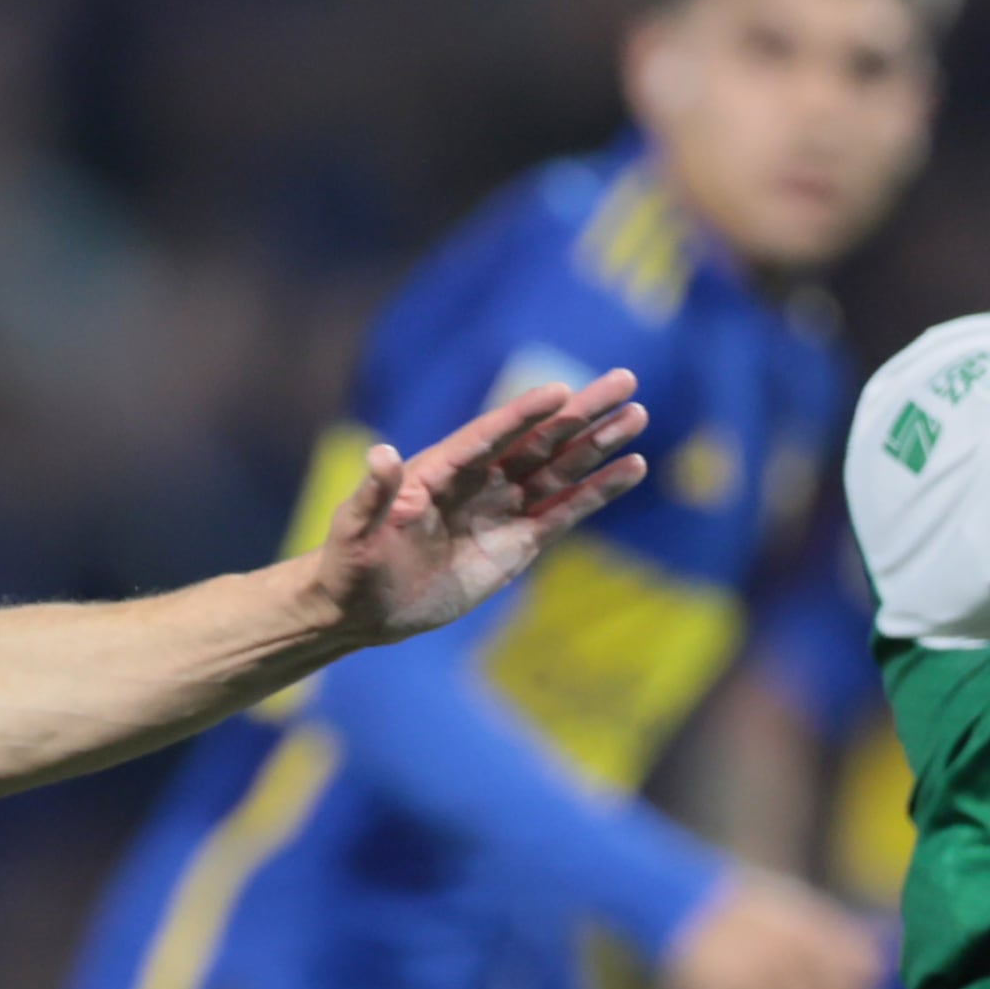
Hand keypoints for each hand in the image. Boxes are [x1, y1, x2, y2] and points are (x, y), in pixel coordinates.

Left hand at [306, 373, 648, 640]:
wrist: (363, 607)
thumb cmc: (352, 562)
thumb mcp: (356, 528)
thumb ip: (373, 492)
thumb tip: (381, 453)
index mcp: (441, 469)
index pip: (491, 434)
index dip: (524, 414)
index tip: (560, 390)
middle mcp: (479, 480)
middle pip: (539, 440)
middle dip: (582, 412)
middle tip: (626, 380)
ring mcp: (502, 509)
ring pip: (560, 470)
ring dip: (598, 445)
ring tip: (637, 416)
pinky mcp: (518, 543)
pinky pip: (564, 511)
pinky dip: (596, 492)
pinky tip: (630, 468)